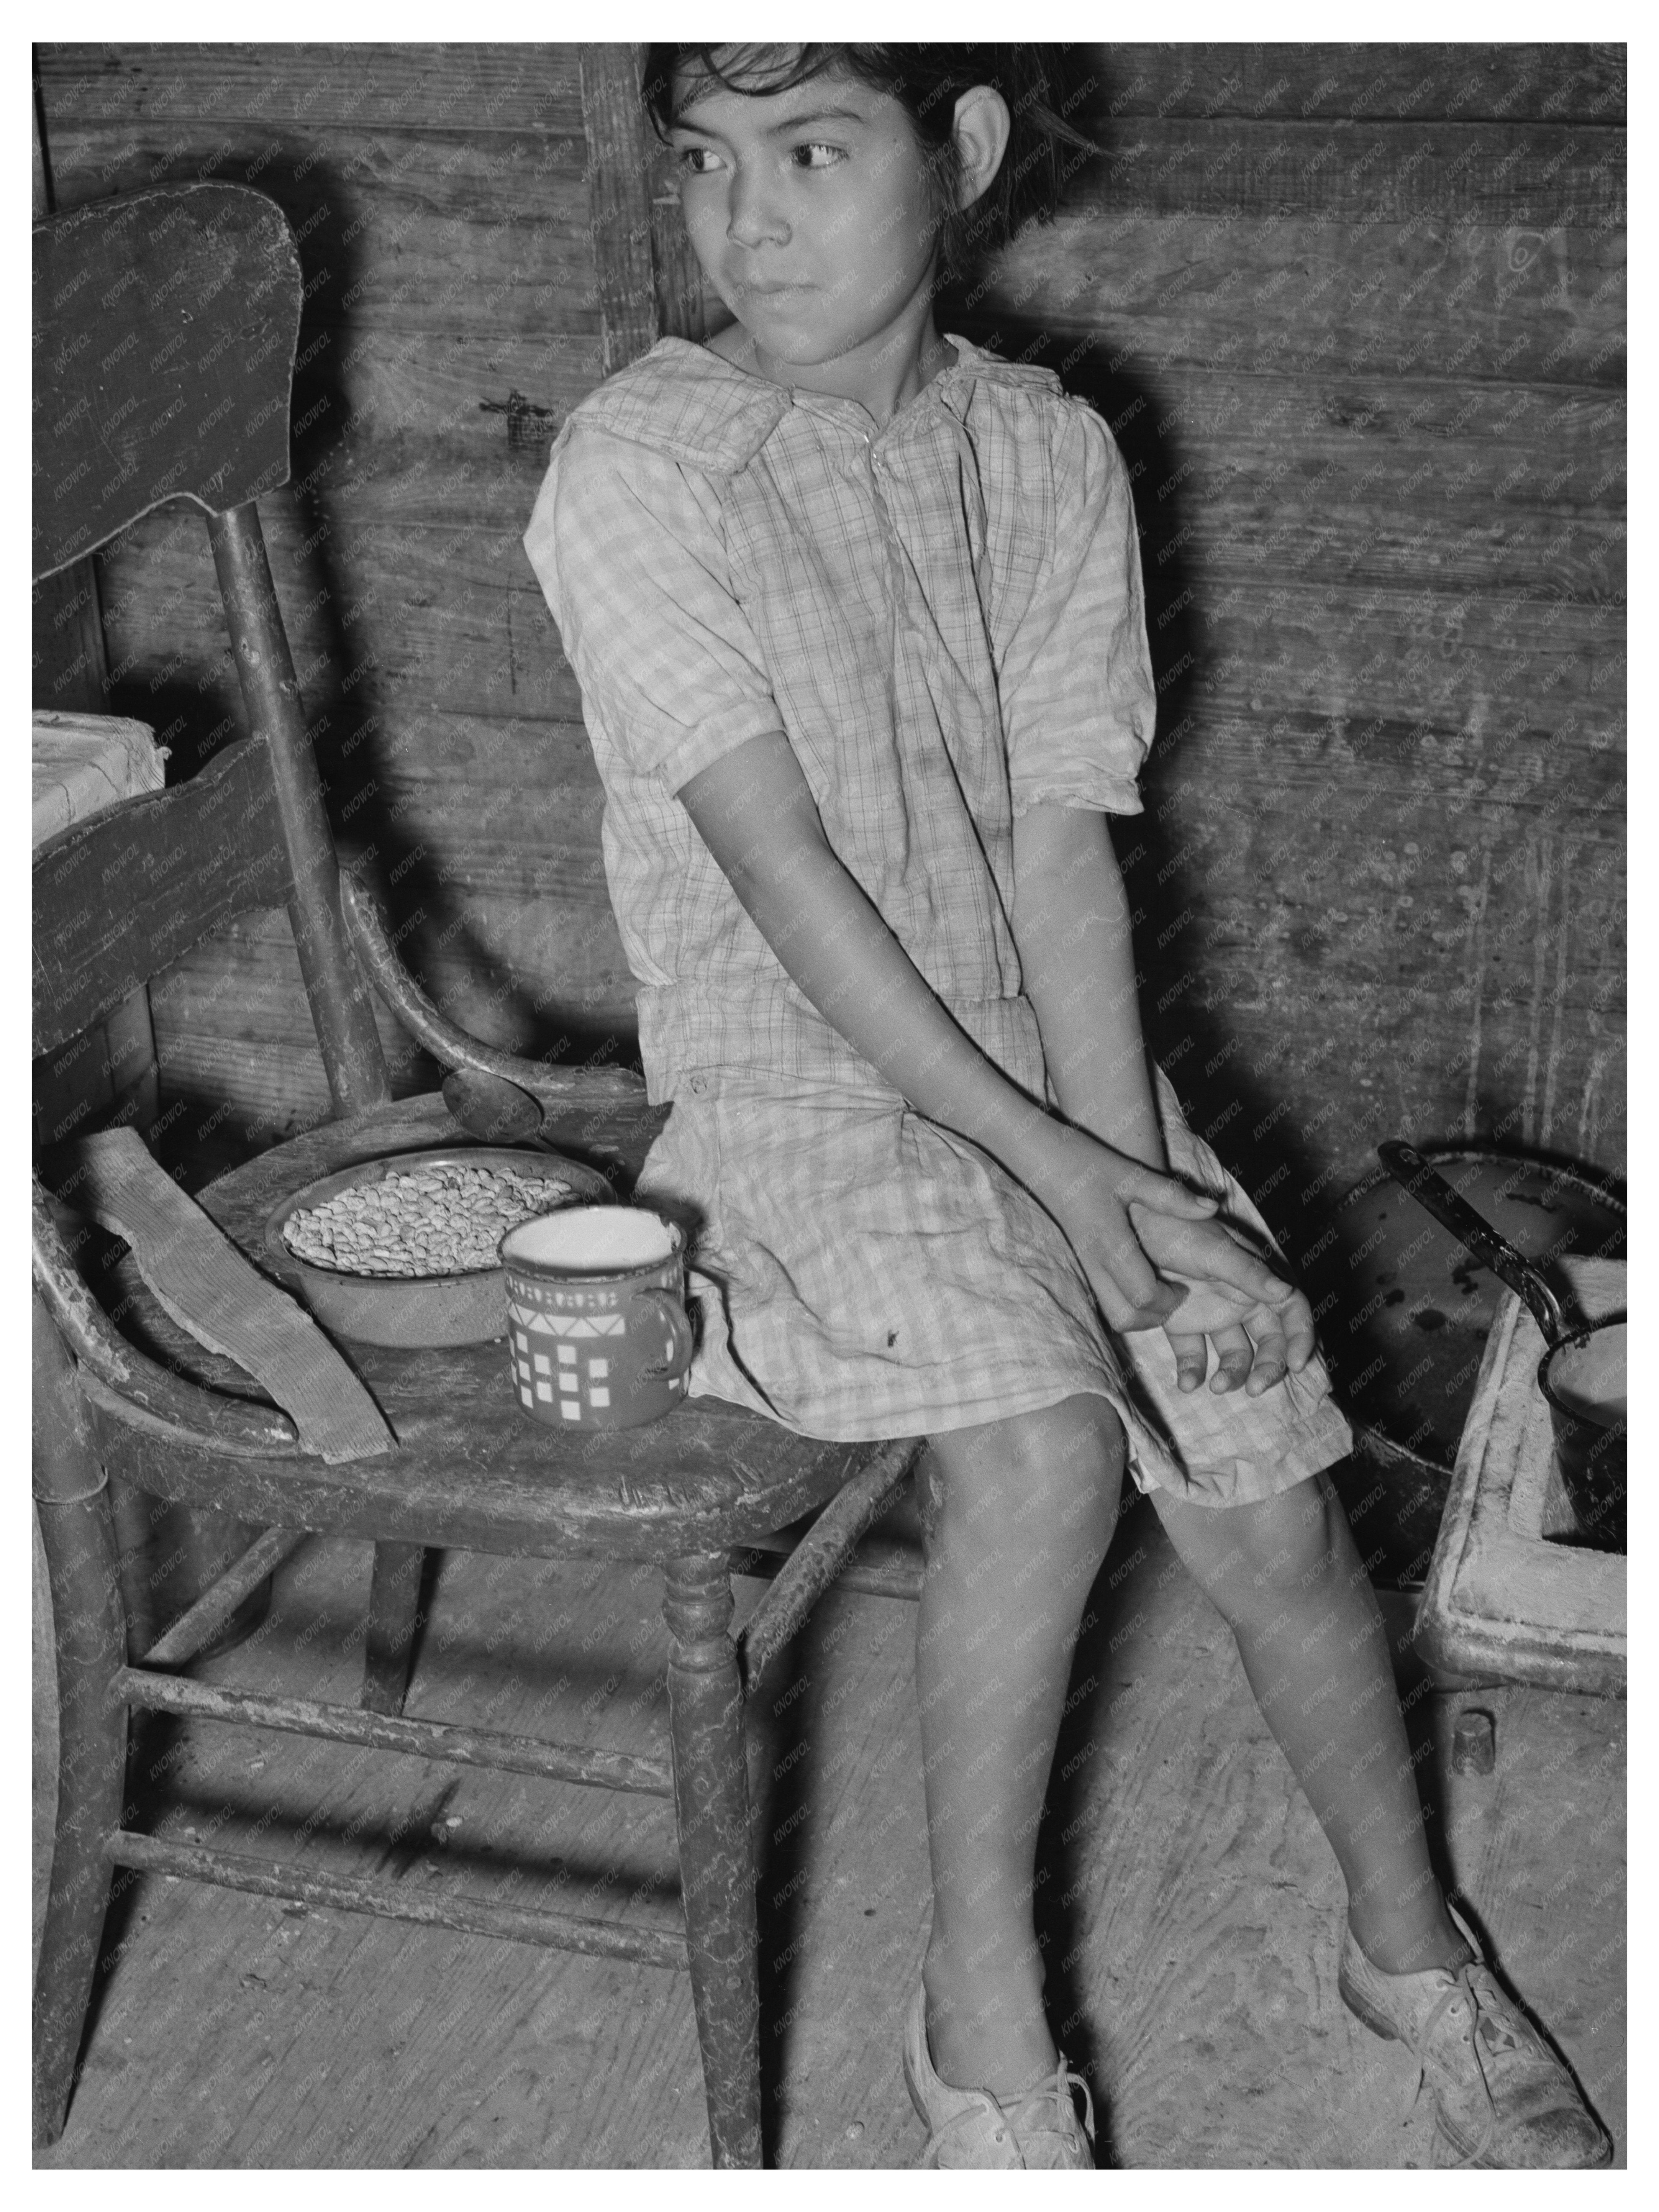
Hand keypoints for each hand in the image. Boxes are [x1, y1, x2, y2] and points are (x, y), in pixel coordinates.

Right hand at [1032, 1122, 1220, 1332]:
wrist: (1043, 1161)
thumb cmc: (1087, 1163)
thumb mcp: (1133, 1175)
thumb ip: (1171, 1196)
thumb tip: (1212, 1208)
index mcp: (1112, 1243)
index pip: (1143, 1294)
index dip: (1170, 1299)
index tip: (1183, 1285)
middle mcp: (1095, 1262)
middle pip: (1126, 1317)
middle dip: (1156, 1317)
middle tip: (1173, 1294)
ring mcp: (1085, 1267)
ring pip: (1112, 1314)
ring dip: (1140, 1313)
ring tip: (1157, 1288)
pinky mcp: (1081, 1266)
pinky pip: (1105, 1301)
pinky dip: (1126, 1303)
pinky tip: (1138, 1278)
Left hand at [1126, 1207, 1315, 1396]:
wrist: (1130, 1223)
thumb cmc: (1177, 1227)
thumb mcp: (1214, 1249)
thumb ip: (1248, 1274)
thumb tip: (1286, 1295)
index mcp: (1257, 1278)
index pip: (1291, 1311)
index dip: (1300, 1337)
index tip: (1297, 1364)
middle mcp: (1240, 1300)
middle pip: (1268, 1341)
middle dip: (1268, 1366)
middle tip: (1257, 1389)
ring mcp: (1212, 1314)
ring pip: (1235, 1354)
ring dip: (1233, 1373)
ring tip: (1217, 1387)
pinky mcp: (1182, 1325)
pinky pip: (1193, 1355)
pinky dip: (1193, 1372)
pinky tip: (1187, 1383)